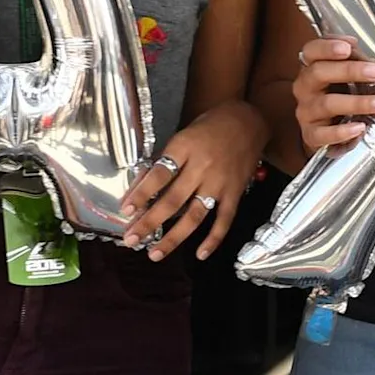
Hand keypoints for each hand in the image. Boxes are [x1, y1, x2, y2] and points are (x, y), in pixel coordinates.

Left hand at [121, 101, 265, 260]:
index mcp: (185, 148)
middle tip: (131, 239)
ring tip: (155, 253)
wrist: (248, 120)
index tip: (126, 209)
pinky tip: (200, 254)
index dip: (141, 194)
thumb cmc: (211, 126)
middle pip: (172, 201)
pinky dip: (213, 239)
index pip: (159, 175)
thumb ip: (165, 161)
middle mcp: (202, 167)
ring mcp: (220, 183)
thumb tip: (141, 187)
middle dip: (149, 223)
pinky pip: (224, 220)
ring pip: (194, 216)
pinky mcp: (235, 193)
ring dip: (173, 238)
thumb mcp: (183, 135)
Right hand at [292, 37, 374, 155]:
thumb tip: (368, 56)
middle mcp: (305, 87)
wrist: (328, 131)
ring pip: (327, 104)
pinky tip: (360, 127)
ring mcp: (306, 111)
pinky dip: (342, 132)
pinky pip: (323, 134)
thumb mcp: (347, 74)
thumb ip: (355, 61)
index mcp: (312, 67)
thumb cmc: (340, 95)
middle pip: (319, 72)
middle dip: (350, 70)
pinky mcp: (311, 135)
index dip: (327, 47)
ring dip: (358, 103)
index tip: (348, 47)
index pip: (311, 51)